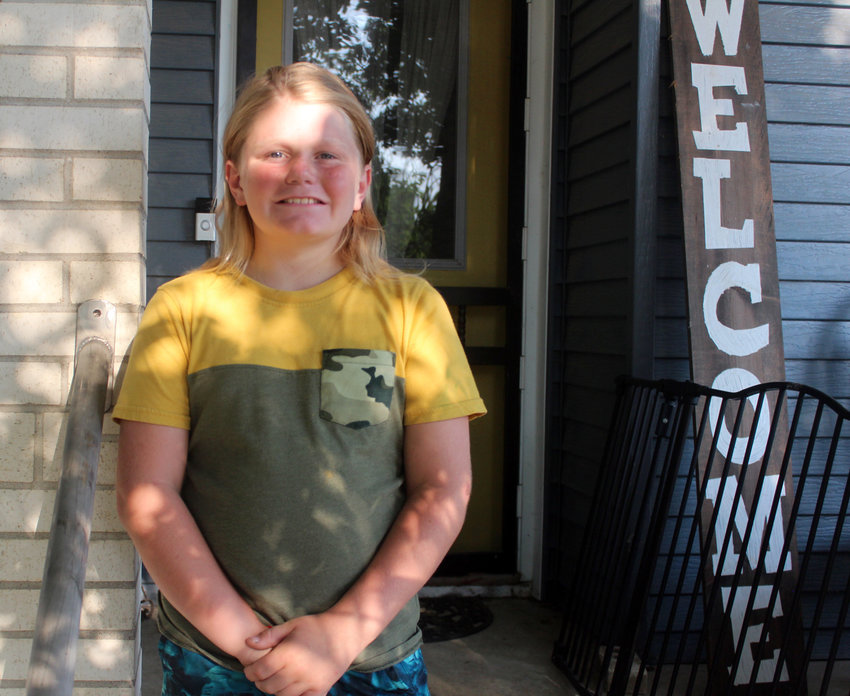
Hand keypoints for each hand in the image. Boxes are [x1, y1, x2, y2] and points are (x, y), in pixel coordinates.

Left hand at [242, 613, 359, 695]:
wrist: (345, 633)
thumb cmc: (316, 626)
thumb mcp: (292, 625)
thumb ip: (269, 636)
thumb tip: (248, 643)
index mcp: (288, 653)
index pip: (260, 670)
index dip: (250, 672)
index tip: (249, 670)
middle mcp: (298, 670)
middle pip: (268, 686)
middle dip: (260, 682)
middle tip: (260, 675)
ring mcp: (310, 682)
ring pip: (281, 695)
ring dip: (274, 690)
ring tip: (275, 679)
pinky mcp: (320, 690)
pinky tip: (290, 687)